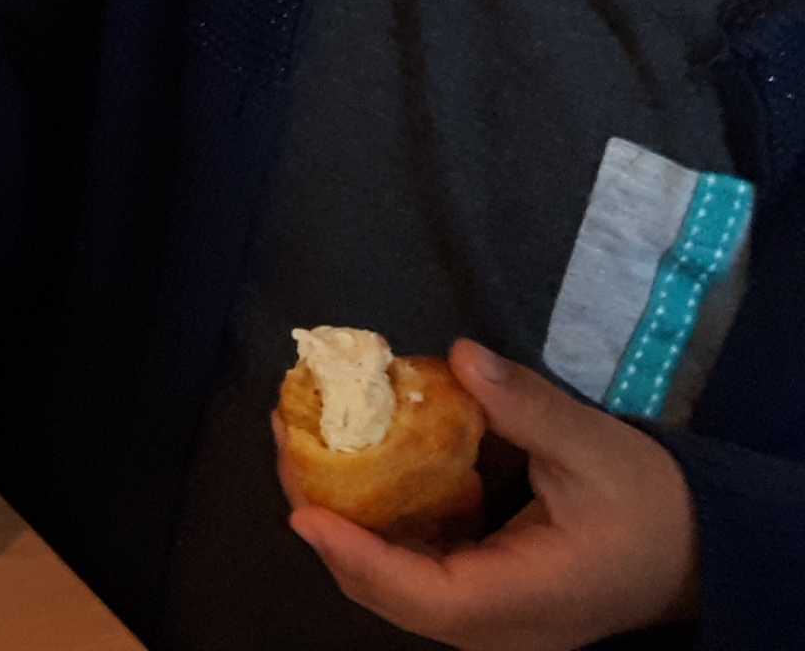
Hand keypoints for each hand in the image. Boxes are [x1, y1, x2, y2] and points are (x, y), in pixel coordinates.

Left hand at [291, 342, 698, 650]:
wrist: (695, 548)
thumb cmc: (651, 505)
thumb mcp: (599, 451)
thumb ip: (528, 409)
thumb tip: (461, 358)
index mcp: (528, 603)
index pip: (428, 597)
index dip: (360, 557)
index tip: (306, 510)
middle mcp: (496, 625)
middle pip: (389, 591)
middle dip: (328, 522)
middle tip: (288, 438)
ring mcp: (485, 614)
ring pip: (391, 580)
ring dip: (342, 515)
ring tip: (300, 440)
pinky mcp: (480, 589)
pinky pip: (411, 564)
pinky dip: (374, 519)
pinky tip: (348, 460)